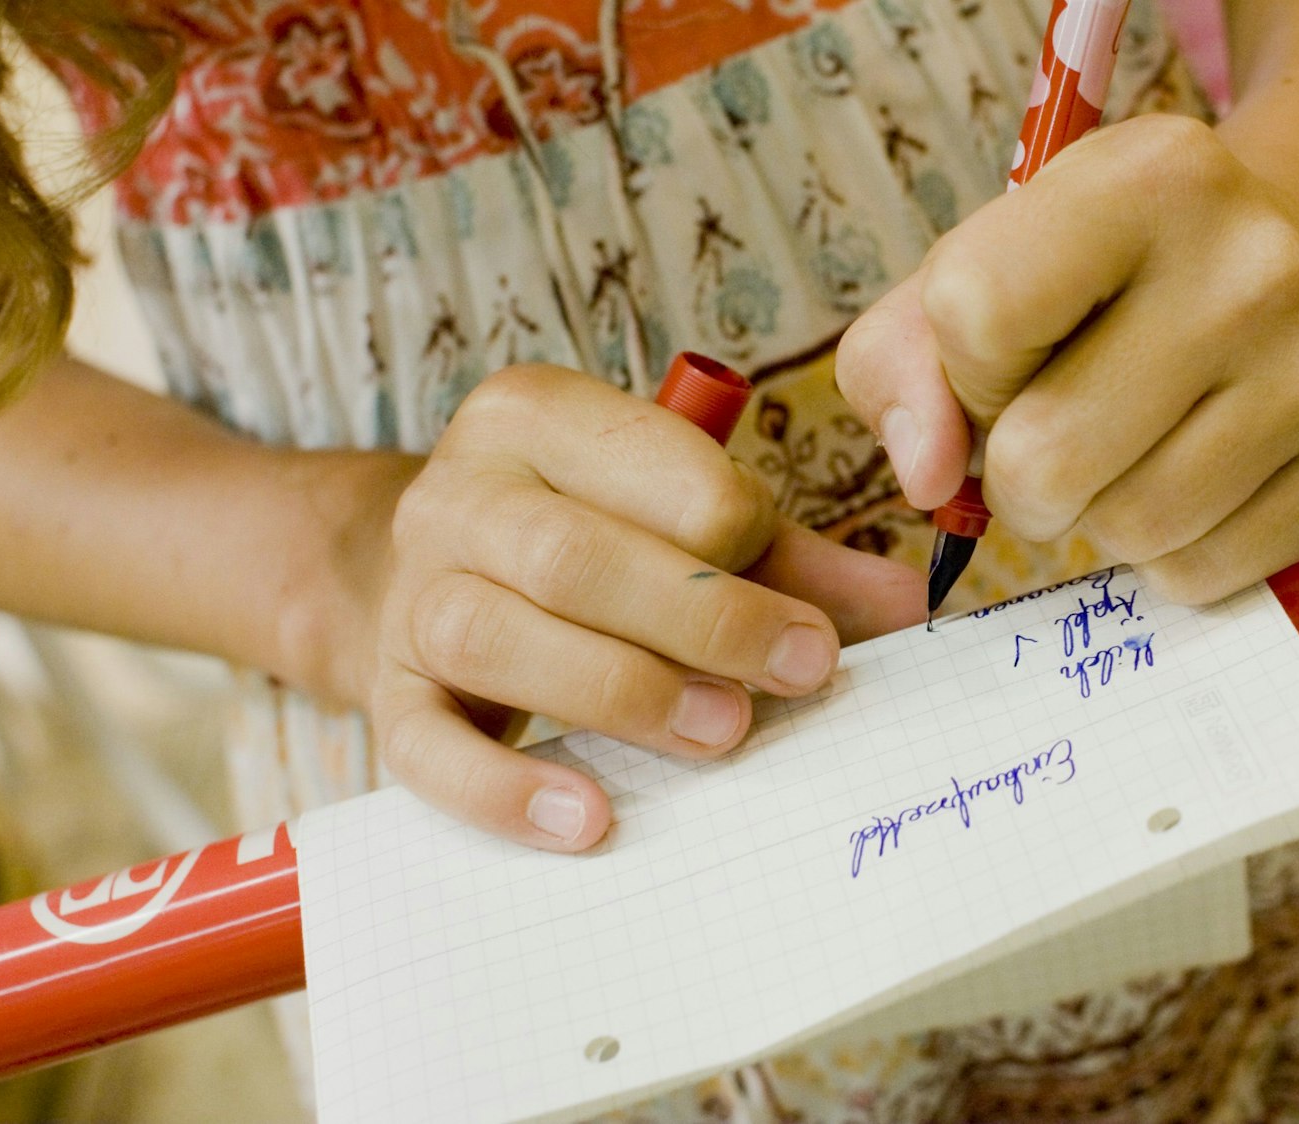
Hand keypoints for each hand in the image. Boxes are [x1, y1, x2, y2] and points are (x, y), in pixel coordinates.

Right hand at [352, 365, 923, 850]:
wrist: (421, 574)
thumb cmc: (589, 538)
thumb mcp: (683, 521)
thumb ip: (792, 559)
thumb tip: (911, 608)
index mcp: (537, 416)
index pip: (654, 467)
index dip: (740, 541)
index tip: (814, 617)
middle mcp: (461, 491)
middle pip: (574, 554)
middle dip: (701, 619)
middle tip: (799, 673)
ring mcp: (414, 593)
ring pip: (497, 637)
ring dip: (622, 692)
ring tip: (719, 736)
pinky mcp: (387, 691)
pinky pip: (426, 747)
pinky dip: (506, 789)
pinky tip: (589, 820)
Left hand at [837, 115, 1298, 603]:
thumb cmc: (1107, 280)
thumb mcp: (985, 266)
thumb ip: (899, 365)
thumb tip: (927, 479)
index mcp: (1147, 177)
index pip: (977, 316)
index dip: (968, 370)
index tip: (1013, 356)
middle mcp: (1255, 262)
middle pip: (1047, 457)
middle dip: (1023, 476)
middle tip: (1060, 435)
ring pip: (1131, 532)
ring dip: (1100, 520)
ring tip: (1132, 454)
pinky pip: (1208, 576)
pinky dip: (1174, 559)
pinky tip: (1196, 488)